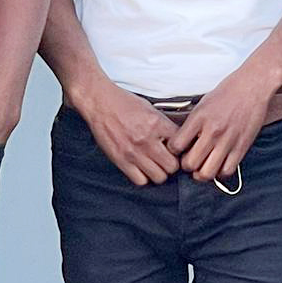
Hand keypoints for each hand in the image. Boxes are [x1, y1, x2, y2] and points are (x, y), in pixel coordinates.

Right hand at [68, 78, 183, 185]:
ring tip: (154, 165)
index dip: (181, 150)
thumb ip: (164, 125)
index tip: (177, 151)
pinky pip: (140, 180)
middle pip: (172, 166)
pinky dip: (143, 177)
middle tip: (167, 160)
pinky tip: (141, 168)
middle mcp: (147, 139)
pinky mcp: (121, 160)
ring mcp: (134, 152)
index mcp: (157, 123)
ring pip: (159, 177)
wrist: (100, 102)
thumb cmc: (124, 103)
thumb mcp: (151, 108)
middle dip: (172, 164)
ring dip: (159, 173)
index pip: (181, 146)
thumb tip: (180, 137)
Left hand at [167, 62, 281, 182]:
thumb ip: (193, 123)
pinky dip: (220, 173)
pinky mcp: (241, 147)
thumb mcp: (203, 103)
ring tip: (202, 167)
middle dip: (186, 166)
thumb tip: (182, 141)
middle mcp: (212, 131)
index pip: (176, 146)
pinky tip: (219, 165)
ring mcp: (227, 141)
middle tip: (189, 161)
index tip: (177, 150)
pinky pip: (227, 171)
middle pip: (190, 164)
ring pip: (207, 173)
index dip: (173, 151)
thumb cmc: (229, 91)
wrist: (253, 85)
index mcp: (199, 118)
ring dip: (201, 174)